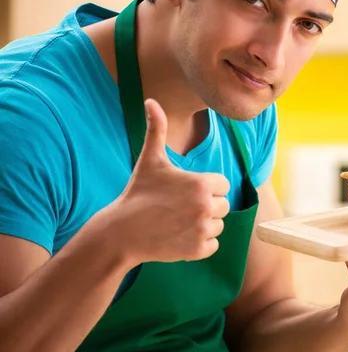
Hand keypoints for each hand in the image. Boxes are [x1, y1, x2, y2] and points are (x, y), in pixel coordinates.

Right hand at [93, 98, 230, 265]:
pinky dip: (200, 244)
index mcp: (203, 183)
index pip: (222, 184)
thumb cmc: (138, 192)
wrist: (121, 232)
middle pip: (223, 205)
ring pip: (218, 226)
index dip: (206, 186)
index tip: (185, 190)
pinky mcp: (198, 251)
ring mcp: (203, 230)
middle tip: (180, 207)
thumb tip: (151, 101)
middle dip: (205, 206)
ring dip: (203, 225)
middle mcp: (207, 206)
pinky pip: (213, 245)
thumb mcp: (150, 159)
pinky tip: (180, 236)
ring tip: (178, 221)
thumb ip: (157, 128)